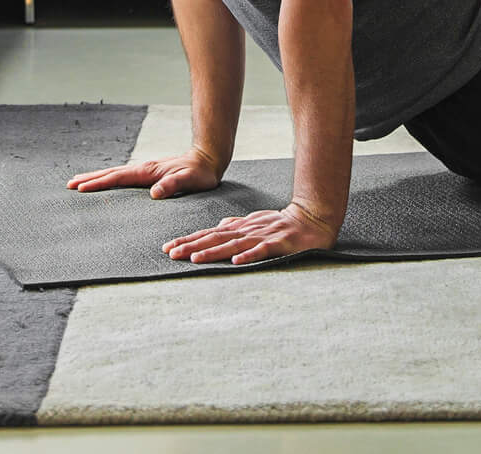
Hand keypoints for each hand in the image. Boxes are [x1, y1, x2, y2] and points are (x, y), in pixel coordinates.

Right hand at [66, 149, 223, 198]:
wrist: (208, 160)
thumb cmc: (200, 173)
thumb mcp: (189, 180)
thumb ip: (172, 185)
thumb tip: (154, 193)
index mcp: (148, 171)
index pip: (118, 178)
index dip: (99, 183)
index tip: (80, 187)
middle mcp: (143, 169)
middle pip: (111, 173)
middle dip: (90, 179)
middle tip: (69, 184)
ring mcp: (145, 170)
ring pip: (115, 174)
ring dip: (97, 178)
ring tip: (80, 182)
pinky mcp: (149, 174)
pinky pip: (123, 177)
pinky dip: (110, 179)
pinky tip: (106, 184)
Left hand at [163, 200, 338, 265]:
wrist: (312, 218)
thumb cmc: (281, 223)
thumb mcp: (255, 221)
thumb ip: (236, 225)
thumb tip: (217, 226)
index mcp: (240, 227)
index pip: (209, 233)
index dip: (189, 240)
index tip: (168, 248)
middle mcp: (247, 230)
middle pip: (215, 238)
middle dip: (192, 246)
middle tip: (171, 254)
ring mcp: (262, 236)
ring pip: (233, 245)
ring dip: (213, 251)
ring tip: (194, 259)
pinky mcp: (278, 244)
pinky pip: (262, 250)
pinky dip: (248, 255)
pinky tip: (236, 262)